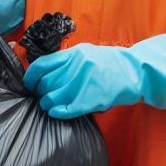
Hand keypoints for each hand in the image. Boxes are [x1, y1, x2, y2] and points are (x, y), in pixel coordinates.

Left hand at [23, 33, 165, 118]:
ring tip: (48, 105)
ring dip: (47, 103)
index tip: (29, 84)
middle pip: (46, 83)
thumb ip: (66, 60)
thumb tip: (44, 72)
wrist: (136, 71)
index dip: (31, 77)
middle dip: (40, 91)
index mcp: (74, 54)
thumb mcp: (86, 53)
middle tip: (41, 95)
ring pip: (53, 97)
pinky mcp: (92, 100)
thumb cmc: (109, 63)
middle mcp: (77, 67)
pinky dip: (58, 112)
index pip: (42, 65)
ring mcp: (84, 83)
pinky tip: (55, 112)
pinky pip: (67, 109)